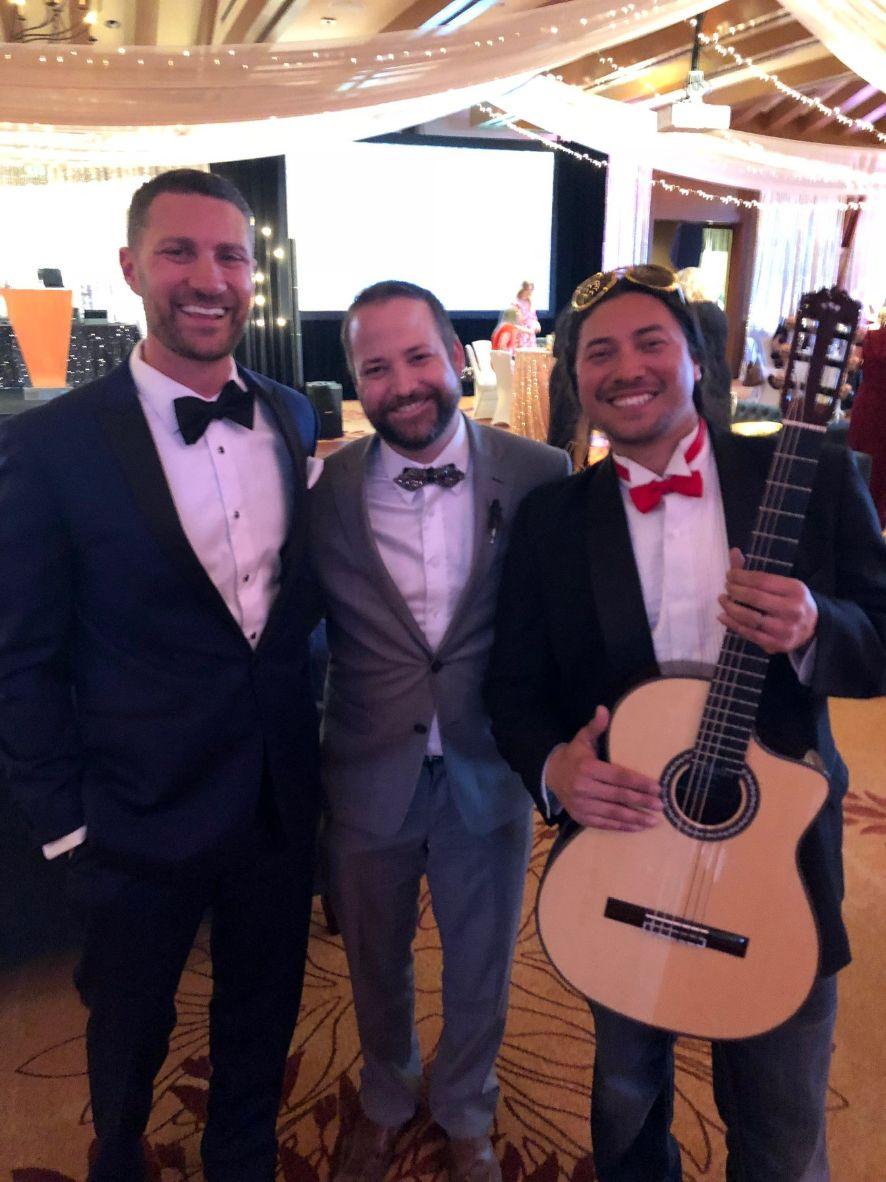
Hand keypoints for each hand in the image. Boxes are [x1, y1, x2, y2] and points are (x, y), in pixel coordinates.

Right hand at [546, 706, 663, 830]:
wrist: (551, 775)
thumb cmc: (575, 756)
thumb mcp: (583, 738)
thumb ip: (596, 726)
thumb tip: (603, 709)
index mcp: (587, 768)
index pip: (618, 776)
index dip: (639, 782)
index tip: (657, 787)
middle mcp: (583, 788)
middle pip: (618, 796)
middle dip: (642, 801)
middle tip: (661, 805)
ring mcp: (581, 805)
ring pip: (613, 813)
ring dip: (635, 818)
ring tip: (654, 820)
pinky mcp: (581, 817)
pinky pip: (605, 824)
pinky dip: (622, 826)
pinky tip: (637, 827)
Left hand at [718, 548, 817, 654]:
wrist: (812, 629)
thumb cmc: (792, 602)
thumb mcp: (783, 585)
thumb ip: (756, 572)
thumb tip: (733, 552)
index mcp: (796, 590)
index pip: (762, 580)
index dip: (741, 576)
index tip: (730, 574)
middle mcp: (792, 610)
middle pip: (755, 597)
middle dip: (735, 590)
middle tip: (727, 587)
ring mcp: (785, 629)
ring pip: (749, 618)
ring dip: (730, 607)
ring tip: (722, 600)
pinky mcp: (776, 644)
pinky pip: (749, 633)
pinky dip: (732, 624)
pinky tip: (723, 616)